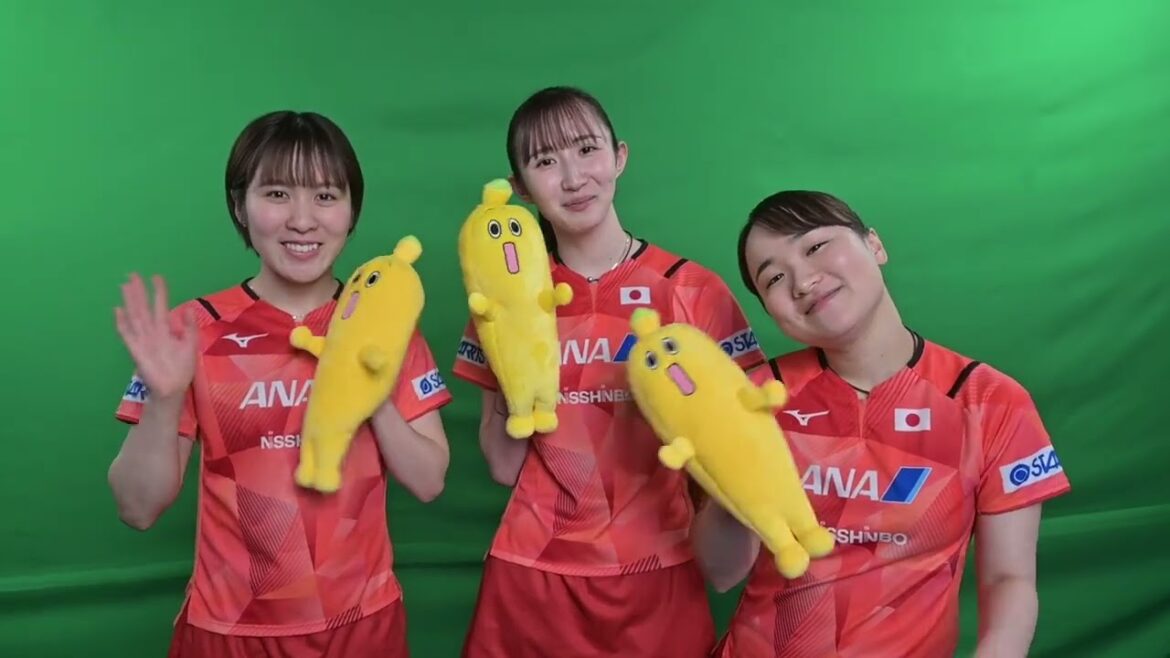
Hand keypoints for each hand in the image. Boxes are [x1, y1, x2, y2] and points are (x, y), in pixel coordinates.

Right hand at [114, 273, 197, 401]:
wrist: (173, 388)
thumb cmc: (182, 368)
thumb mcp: (191, 345)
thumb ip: (190, 327)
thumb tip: (188, 308)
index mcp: (165, 329)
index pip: (161, 306)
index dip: (159, 292)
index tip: (157, 277)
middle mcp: (151, 331)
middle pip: (143, 307)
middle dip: (138, 292)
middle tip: (132, 275)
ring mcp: (142, 340)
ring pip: (135, 316)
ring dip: (130, 301)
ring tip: (125, 286)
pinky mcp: (135, 350)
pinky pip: (127, 334)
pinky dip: (122, 323)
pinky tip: (117, 310)